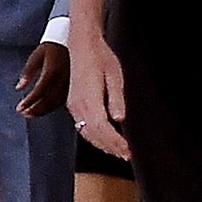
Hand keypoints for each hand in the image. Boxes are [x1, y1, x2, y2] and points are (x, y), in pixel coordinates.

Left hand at [15, 42, 69, 119]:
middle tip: (23, 113)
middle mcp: (63, 80)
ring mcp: (70, 85)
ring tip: (30, 114)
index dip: (29, 101)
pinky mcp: (74, 87)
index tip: (19, 108)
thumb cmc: (52, 48)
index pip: (39, 91)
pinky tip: (42, 110)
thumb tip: (18, 88)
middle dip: (34, 109)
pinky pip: (62, 101)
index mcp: (53, 71)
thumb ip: (27, 72)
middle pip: (48, 100)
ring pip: (56, 103)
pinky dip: (51, 108)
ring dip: (42, 111)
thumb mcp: (36, 56)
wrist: (72, 42)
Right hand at [66, 32, 128, 161]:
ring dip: (102, 145)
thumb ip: (116, 99)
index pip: (102, 129)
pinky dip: (94, 137)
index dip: (115, 142)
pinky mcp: (73, 104)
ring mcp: (73, 105)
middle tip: (127, 156)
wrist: (83, 45)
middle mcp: (77, 105)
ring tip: (118, 152)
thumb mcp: (115, 76)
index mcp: (88, 99)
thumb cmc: (101, 58)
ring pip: (86, 133)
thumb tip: (119, 119)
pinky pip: (82, 127)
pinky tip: (104, 140)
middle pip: (93, 135)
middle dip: (110, 147)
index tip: (128, 151)